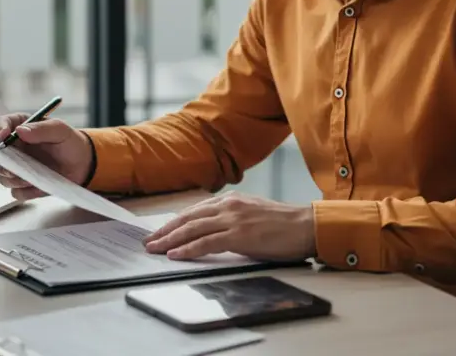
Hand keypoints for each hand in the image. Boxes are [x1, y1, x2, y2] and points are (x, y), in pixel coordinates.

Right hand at [0, 114, 93, 200]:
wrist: (82, 164)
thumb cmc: (70, 142)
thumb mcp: (60, 130)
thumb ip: (41, 129)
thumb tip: (20, 131)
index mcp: (20, 128)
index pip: (0, 125)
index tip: (4, 136)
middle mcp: (14, 148)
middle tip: (11, 166)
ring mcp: (17, 167)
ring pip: (3, 177)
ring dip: (14, 178)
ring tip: (33, 176)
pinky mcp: (24, 185)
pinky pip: (16, 192)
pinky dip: (25, 191)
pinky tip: (38, 185)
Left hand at [144, 192, 315, 261]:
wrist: (306, 226)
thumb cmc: (283, 224)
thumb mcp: (252, 214)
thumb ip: (232, 218)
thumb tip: (213, 232)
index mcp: (231, 200)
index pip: (194, 211)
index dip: (174, 222)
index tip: (160, 231)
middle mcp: (228, 206)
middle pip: (188, 218)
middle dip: (165, 231)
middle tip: (148, 241)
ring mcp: (233, 220)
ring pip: (192, 229)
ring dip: (170, 240)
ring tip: (154, 249)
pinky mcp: (239, 235)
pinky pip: (206, 243)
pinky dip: (188, 249)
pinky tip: (175, 255)